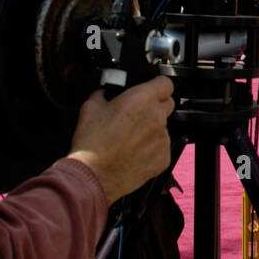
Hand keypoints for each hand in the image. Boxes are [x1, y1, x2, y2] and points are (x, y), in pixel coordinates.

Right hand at [67, 77, 175, 204]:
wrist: (93, 175)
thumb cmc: (92, 143)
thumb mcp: (90, 107)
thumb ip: (104, 93)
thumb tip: (107, 91)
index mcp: (141, 99)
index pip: (165, 83)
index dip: (157, 85)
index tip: (151, 90)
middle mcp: (156, 117)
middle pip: (167, 104)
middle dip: (155, 106)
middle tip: (137, 114)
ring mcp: (162, 139)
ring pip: (164, 127)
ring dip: (152, 128)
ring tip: (130, 138)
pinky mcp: (163, 158)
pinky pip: (162, 147)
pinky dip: (152, 148)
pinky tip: (134, 151)